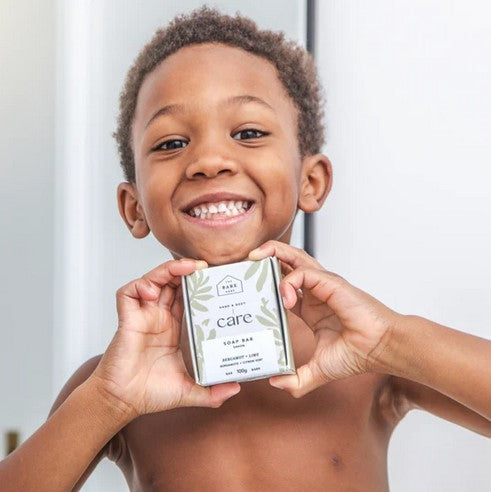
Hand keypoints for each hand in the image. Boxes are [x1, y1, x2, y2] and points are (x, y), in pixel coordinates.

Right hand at [91, 258, 240, 417]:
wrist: (123, 401)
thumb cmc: (153, 393)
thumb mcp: (191, 390)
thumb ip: (213, 392)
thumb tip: (236, 388)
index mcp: (177, 328)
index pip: (191, 297)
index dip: (201, 285)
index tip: (217, 279)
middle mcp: (161, 317)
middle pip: (175, 283)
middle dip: (188, 270)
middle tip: (205, 266)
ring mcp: (144, 316)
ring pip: (154, 280)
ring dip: (168, 269)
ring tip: (186, 268)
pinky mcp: (128, 318)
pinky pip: (129, 293)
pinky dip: (140, 286)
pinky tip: (150, 292)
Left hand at [248, 241, 399, 396]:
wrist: (380, 349)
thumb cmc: (357, 354)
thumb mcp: (319, 369)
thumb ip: (297, 379)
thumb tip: (275, 383)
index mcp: (311, 308)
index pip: (282, 286)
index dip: (265, 284)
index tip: (248, 288)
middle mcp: (315, 292)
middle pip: (287, 264)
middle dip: (266, 259)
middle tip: (247, 262)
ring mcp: (322, 285)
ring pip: (294, 258)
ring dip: (273, 253)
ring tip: (255, 257)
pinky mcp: (330, 282)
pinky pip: (303, 272)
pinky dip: (290, 281)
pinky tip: (285, 299)